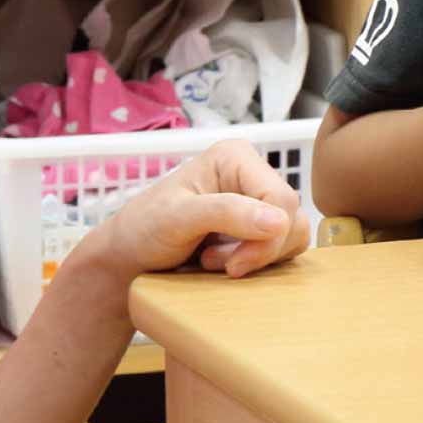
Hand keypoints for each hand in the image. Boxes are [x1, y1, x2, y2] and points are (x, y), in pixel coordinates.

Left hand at [90, 140, 309, 284]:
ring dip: (257, 259)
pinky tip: (226, 265)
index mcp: (236, 157)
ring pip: (293, 235)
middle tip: (213, 262)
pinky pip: (283, 249)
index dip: (267, 238)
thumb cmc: (143, 230)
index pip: (281, 198)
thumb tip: (278, 221)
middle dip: (258, 251)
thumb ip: (226, 213)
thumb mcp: (177, 218)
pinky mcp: (259, 229)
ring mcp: (257, 202)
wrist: (129, 259)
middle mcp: (252, 175)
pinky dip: (259, 264)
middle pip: (291, 218)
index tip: (232, 265)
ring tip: (214, 261)